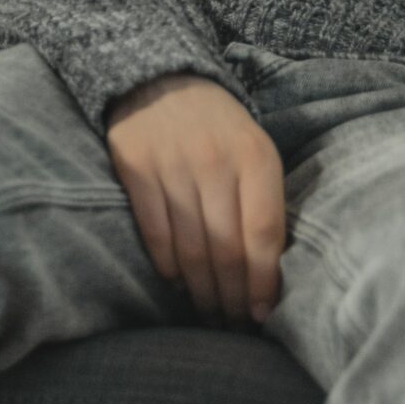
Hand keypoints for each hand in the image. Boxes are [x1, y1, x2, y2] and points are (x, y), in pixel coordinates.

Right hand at [105, 73, 285, 325]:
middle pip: (226, 249)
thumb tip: (270, 277)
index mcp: (255, 156)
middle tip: (234, 325)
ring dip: (202, 292)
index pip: (263, 235)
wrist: (160, 78)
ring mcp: (172, 163)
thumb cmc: (218, 127)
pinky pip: (155, 233)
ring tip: (209, 313)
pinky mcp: (135, 167)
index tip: (263, 315)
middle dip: (233, 298)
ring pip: (191, 249)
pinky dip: (168, 266)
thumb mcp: (255, 150)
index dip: (263, 283)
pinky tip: (178, 282)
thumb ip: (264, 202)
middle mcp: (214, 160)